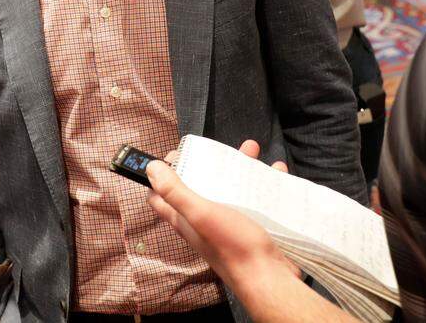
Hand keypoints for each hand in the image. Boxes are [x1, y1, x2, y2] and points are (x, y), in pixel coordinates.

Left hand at [147, 140, 355, 322]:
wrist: (270, 277)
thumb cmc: (234, 248)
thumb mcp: (201, 214)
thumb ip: (176, 192)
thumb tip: (150, 168)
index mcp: (186, 219)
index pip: (162, 196)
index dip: (160, 174)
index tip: (172, 155)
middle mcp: (204, 220)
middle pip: (200, 186)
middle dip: (207, 163)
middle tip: (216, 148)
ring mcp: (229, 223)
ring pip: (230, 188)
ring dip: (239, 168)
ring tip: (251, 150)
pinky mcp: (251, 225)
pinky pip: (255, 198)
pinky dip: (263, 183)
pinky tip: (275, 171)